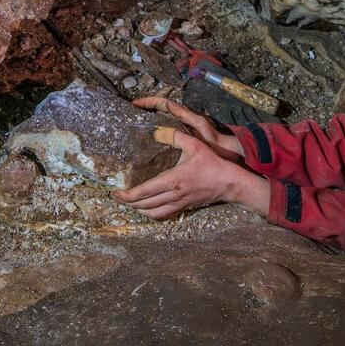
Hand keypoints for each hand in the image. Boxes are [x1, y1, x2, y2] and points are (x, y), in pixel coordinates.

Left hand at [113, 127, 268, 218]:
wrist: (229, 182)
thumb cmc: (212, 163)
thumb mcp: (194, 144)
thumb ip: (174, 136)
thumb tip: (156, 130)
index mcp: (173, 180)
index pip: (144, 192)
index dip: (127, 195)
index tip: (115, 193)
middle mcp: (174, 195)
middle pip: (145, 205)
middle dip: (129, 203)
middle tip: (118, 197)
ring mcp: (180, 204)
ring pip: (154, 214)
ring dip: (140, 210)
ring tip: (131, 203)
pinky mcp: (185, 207)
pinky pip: (164, 215)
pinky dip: (153, 214)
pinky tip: (149, 209)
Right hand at [133, 96, 242, 158]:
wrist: (227, 153)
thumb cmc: (214, 140)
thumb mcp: (200, 127)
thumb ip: (185, 116)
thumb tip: (167, 105)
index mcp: (184, 115)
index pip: (161, 103)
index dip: (148, 102)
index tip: (133, 104)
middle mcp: (180, 121)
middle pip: (157, 111)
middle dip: (143, 111)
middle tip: (127, 115)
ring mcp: (180, 131)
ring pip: (159, 123)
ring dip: (147, 122)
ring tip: (132, 128)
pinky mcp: (181, 141)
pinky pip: (164, 135)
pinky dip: (154, 135)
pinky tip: (145, 145)